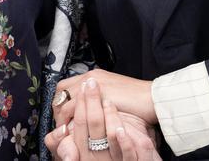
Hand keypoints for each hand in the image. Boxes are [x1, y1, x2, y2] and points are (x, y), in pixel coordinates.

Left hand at [46, 78, 160, 160]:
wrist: (151, 98)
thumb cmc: (137, 101)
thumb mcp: (113, 96)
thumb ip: (99, 100)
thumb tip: (89, 112)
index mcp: (95, 75)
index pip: (67, 85)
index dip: (61, 101)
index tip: (63, 115)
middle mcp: (91, 77)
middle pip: (61, 91)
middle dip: (58, 109)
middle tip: (61, 124)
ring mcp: (92, 86)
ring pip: (64, 102)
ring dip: (62, 118)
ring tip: (64, 132)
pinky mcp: (94, 96)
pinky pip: (73, 110)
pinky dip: (69, 122)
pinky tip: (72, 131)